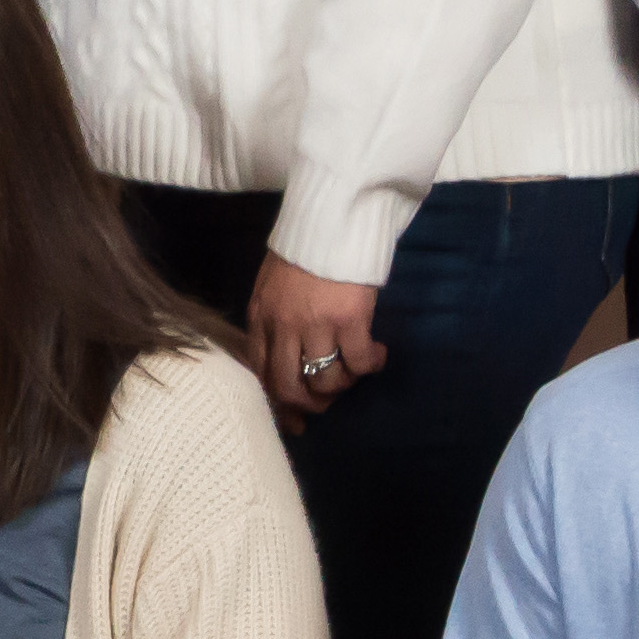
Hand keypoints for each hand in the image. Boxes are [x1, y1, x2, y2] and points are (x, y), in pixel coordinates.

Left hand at [247, 253, 383, 428]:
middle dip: (309, 405)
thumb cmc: (303, 249)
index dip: (277, 402)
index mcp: (260, 317)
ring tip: (355, 370)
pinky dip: (371, 365)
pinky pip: (359, 362)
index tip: (293, 420)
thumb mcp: (271, 285)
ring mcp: (316, 325)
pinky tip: (378, 355)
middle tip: (328, 402)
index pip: (260, 372)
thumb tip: (284, 358)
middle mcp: (283, 326)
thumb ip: (272, 320)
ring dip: (343, 385)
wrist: (332, 217)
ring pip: (326, 381)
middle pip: (289, 387)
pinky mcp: (350, 319)